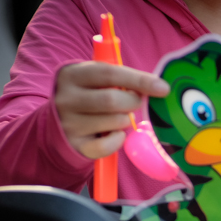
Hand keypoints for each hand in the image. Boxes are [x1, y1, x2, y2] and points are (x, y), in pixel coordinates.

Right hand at [55, 62, 169, 158]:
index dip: (139, 80)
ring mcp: (68, 124)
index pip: (109, 74)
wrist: (58, 121)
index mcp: (72, 75)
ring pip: (113, 123)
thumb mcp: (95, 79)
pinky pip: (106, 146)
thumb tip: (158, 86)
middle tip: (135, 103)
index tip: (163, 88)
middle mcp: (66, 98)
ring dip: (126, 121)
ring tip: (120, 117)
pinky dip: (118, 140)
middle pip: (111, 100)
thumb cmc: (88, 95)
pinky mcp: (75, 145)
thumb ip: (121, 79)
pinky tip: (115, 134)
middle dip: (133, 102)